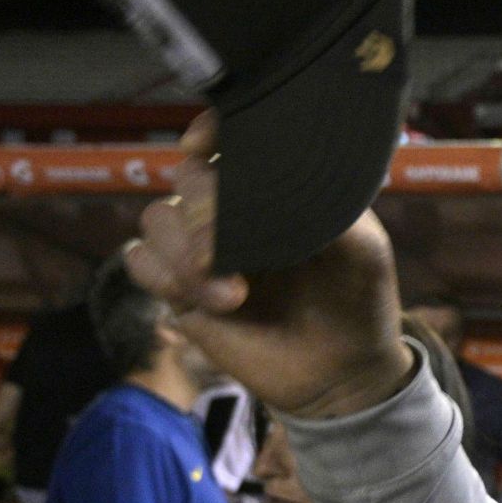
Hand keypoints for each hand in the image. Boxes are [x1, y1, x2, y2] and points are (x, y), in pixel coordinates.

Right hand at [124, 113, 413, 418]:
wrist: (342, 371)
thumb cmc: (359, 299)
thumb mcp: (362, 248)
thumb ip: (325, 208)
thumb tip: (273, 183)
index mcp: (279, 186)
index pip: (232, 140)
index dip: (211, 131)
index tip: (203, 146)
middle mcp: (236, 208)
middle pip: (187, 177)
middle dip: (201, 207)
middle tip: (226, 250)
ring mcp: (205, 246)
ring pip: (157, 217)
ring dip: (183, 251)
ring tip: (233, 294)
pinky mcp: (181, 288)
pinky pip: (139, 260)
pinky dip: (161, 274)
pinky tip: (210, 301)